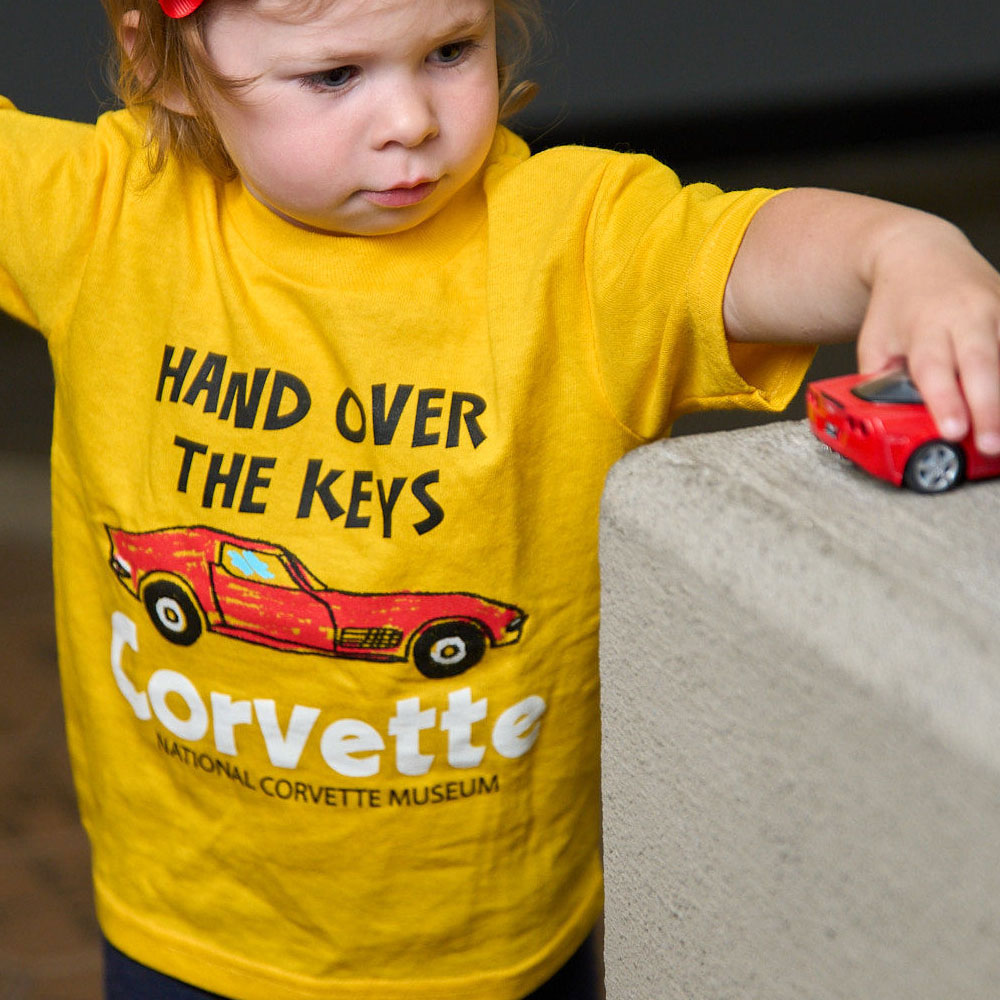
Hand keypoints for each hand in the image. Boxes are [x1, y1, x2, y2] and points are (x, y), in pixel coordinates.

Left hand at [857, 215, 999, 453]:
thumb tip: (891, 421)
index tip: (953, 430)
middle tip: (991, 445)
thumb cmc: (896, 308)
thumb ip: (881, 382)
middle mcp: (967, 316)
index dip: (944, 401)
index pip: (934, 369)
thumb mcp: (875, 344)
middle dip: (988, 408)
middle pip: (982, 365)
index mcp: (925, 327)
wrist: (921, 255)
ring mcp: (998, 311)